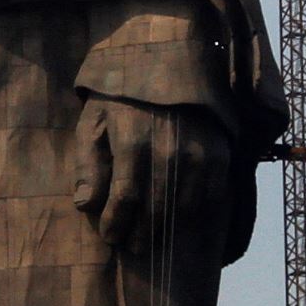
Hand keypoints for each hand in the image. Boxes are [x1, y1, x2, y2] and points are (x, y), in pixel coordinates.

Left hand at [72, 97, 230, 253]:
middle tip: (132, 245)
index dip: (115, 224)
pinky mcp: (219, 150)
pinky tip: (182, 217)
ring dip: (168, 229)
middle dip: (140, 234)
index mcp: (132, 141)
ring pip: (184, 208)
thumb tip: (85, 205)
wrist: (165, 59)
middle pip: (155, 210)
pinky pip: (211, 195)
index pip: (124, 199)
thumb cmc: (121, 95)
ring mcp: (198, 151)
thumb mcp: (93, 120)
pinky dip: (196, 211)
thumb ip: (87, 163)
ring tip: (154, 236)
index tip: (110, 236)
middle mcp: (168, 149)